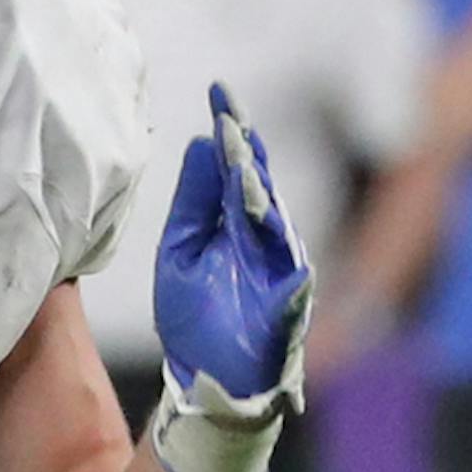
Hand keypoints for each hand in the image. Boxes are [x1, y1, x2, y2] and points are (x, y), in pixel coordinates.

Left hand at [154, 84, 313, 410]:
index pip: (235, 166)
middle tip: (229, 114)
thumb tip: (202, 142)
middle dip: (245, 150)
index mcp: (235, 221)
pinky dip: (277, 241)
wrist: (210, 380)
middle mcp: (263, 237)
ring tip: (241, 157)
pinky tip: (264, 214)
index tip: (218, 92)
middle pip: (258, 184)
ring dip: (258, 189)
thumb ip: (194, 201)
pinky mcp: (290, 302)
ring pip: (273, 218)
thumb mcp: (181, 251)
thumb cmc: (196, 317)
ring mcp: (280, 267)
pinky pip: (290, 269)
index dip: (229, 130)